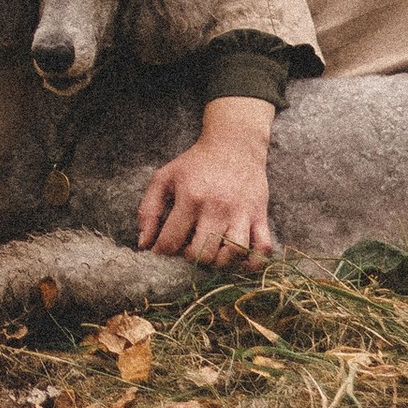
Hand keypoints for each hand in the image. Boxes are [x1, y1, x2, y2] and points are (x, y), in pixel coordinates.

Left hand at [136, 102, 276, 261]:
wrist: (234, 144)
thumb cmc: (196, 163)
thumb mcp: (164, 177)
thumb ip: (148, 209)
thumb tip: (144, 243)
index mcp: (190, 198)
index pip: (171, 241)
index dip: (162, 253)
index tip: (163, 251)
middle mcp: (217, 208)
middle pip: (201, 254)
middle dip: (190, 259)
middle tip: (188, 249)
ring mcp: (241, 213)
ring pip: (231, 255)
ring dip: (219, 262)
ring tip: (211, 253)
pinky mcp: (260, 216)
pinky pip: (263, 249)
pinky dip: (253, 262)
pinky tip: (239, 259)